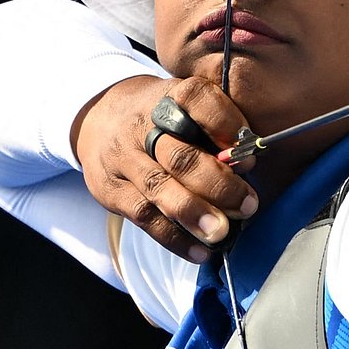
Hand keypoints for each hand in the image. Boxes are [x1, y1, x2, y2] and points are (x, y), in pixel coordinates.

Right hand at [72, 74, 258, 261]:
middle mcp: (141, 125)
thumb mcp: (184, 107)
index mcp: (168, 97)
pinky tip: (199, 250)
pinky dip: (174, 238)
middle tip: (247, 206)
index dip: (226, 126)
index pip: (196, 100)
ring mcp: (123, 158)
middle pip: (179, 155)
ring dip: (193, 213)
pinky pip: (143, 217)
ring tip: (220, 232)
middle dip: (217, 184)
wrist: (98, 120)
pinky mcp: (110, 189)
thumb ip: (215, 129)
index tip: (250, 155)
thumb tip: (246, 164)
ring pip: (158, 187)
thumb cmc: (159, 119)